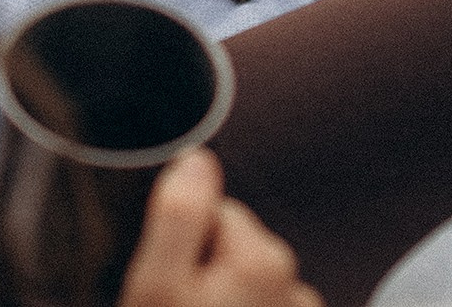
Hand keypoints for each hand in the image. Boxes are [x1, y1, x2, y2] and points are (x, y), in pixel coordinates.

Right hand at [120, 149, 322, 306]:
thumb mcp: (156, 285)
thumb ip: (178, 216)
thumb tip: (196, 158)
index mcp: (263, 259)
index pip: (215, 210)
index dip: (182, 241)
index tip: (167, 278)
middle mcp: (296, 287)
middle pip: (233, 246)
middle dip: (204, 269)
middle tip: (178, 305)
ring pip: (245, 283)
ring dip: (222, 297)